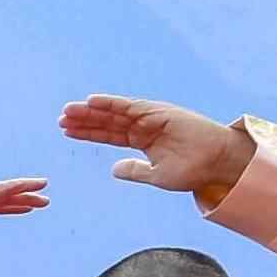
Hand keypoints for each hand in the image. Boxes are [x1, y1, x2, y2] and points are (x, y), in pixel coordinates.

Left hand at [61, 97, 254, 202]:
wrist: (216, 164)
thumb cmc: (191, 171)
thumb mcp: (155, 175)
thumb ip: (134, 171)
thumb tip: (114, 169)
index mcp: (142, 141)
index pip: (109, 135)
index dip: (88, 132)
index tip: (66, 131)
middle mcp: (144, 126)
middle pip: (108, 121)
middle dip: (84, 120)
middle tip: (60, 118)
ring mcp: (151, 118)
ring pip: (115, 113)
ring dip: (92, 110)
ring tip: (69, 110)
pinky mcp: (159, 112)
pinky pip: (130, 106)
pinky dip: (111, 103)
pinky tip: (92, 101)